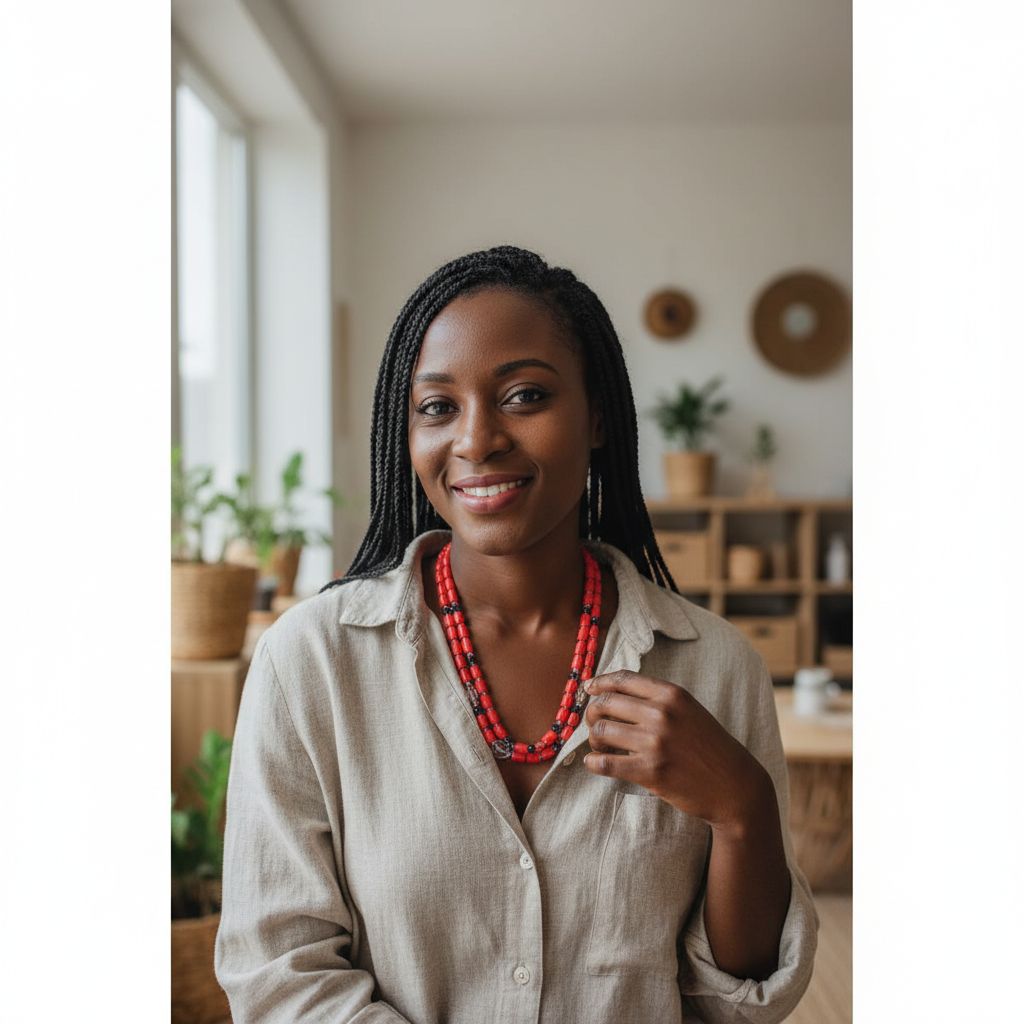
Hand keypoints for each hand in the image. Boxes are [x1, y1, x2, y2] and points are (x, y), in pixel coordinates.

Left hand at [581, 670, 770, 834]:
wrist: (734, 785)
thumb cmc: (710, 747)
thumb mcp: (689, 710)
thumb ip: (658, 699)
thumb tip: (614, 693)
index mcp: (671, 694)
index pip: (623, 679)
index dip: (600, 683)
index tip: (589, 688)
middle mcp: (661, 714)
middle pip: (605, 703)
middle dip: (592, 714)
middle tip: (595, 725)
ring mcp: (655, 742)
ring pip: (600, 731)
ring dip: (593, 740)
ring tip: (601, 748)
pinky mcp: (650, 771)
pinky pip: (605, 763)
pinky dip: (593, 763)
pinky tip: (594, 764)